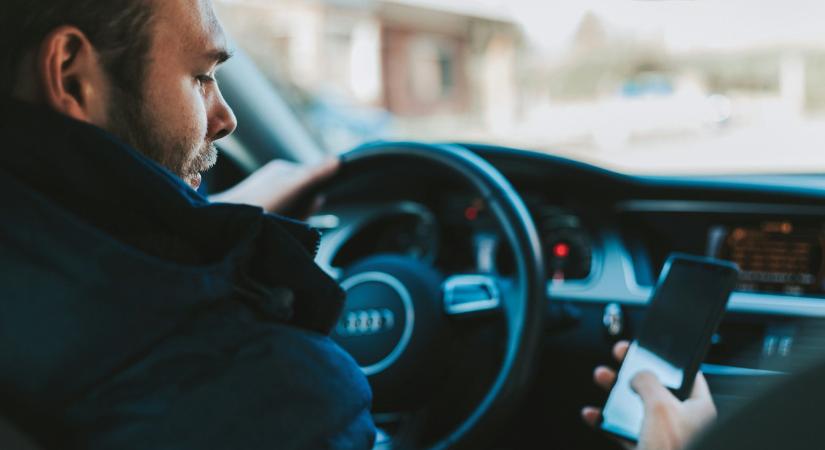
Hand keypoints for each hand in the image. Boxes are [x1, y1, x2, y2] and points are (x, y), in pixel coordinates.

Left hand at [210, 158, 339, 217]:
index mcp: (282, 171)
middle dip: (304, 210)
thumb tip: (338, 160)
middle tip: (292, 216)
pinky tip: (275, 227)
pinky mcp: (260, 214)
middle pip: (304, 198)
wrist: (226, 223)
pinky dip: (284, 226)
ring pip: (294, 211)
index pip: (312, 179)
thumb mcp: (293, 186)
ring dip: (294, 220)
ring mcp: (267, 198)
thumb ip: (315, 174)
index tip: (311, 203)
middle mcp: (274, 182)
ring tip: (281, 222)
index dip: (315, 194)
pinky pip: (282, 220)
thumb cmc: (260, 202)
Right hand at [581, 341, 716, 449]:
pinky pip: (624, 432)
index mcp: (698, 408)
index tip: (648, 348)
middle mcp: (683, 422)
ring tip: (601, 379)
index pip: (686, 374)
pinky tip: (594, 415)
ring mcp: (664, 437)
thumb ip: (649, 383)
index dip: (665, 359)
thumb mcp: (660, 407)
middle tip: (618, 359)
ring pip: (637, 408)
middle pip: (656, 388)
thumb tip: (639, 374)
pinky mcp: (647, 449)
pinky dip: (607, 422)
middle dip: (632, 373)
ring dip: (616, 394)